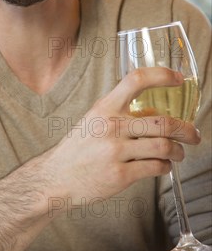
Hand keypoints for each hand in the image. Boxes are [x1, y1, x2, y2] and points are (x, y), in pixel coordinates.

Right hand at [48, 67, 200, 201]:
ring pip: (164, 146)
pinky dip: (166, 166)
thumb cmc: (78, 147)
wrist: (57, 176)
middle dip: (186, 129)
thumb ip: (118, 111)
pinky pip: (156, 167)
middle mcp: (111, 126)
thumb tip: (152, 108)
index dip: (161, 75)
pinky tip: (163, 165)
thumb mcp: (93, 119)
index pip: (136, 80)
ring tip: (180, 152)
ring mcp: (116, 151)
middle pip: (162, 121)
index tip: (178, 78)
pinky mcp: (121, 175)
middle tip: (193, 134)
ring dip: (179, 151)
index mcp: (104, 107)